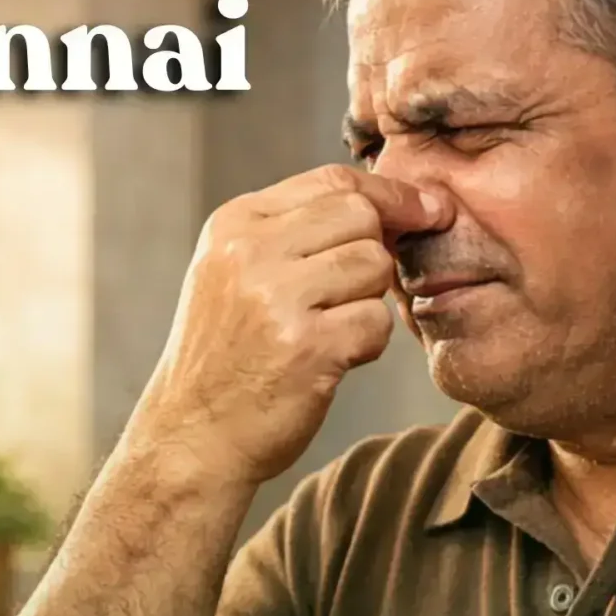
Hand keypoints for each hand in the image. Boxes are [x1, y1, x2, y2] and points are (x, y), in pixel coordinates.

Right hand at [131, 165, 448, 487]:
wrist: (191, 434)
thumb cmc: (225, 356)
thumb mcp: (234, 273)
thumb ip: (293, 231)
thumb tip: (392, 203)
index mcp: (233, 225)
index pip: (331, 181)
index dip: (389, 193)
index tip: (424, 209)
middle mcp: (249, 252)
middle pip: (360, 215)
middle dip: (376, 251)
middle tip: (357, 291)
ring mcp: (276, 297)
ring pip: (374, 266)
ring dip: (367, 301)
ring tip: (328, 330)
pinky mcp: (307, 346)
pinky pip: (376, 321)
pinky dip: (366, 345)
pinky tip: (329, 360)